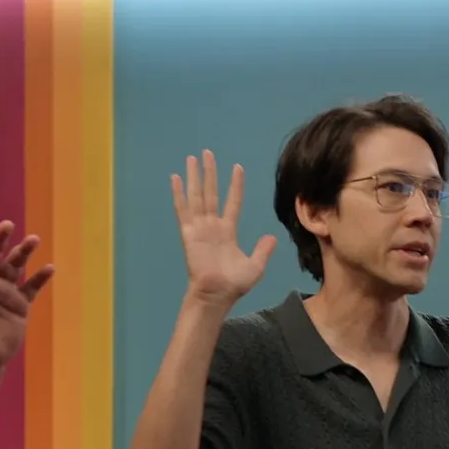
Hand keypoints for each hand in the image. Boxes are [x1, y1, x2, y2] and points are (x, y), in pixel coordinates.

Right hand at [172, 150, 276, 305]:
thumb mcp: (255, 267)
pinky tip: (176, 178)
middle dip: (209, 173)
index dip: (235, 185)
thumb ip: (262, 251)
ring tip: (193, 157)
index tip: (237, 168)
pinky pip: (183, 210)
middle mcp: (213, 226)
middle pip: (211, 193)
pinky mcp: (189, 233)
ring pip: (197, 196)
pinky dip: (179, 194)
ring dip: (195, 177)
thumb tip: (272, 237)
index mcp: (228, 231)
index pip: (233, 202)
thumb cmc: (233, 284)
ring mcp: (200, 228)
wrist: (217, 295)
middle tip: (207, 153)